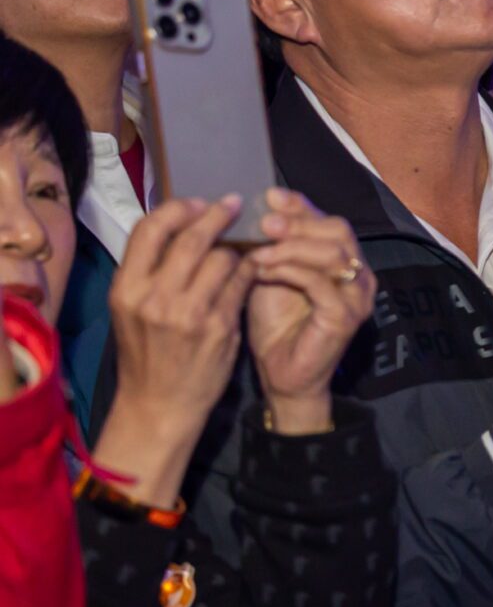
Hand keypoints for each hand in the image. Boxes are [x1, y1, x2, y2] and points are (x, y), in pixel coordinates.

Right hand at [94, 197, 256, 504]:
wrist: (160, 404)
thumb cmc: (147, 351)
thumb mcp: (132, 308)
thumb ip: (150, 270)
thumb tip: (180, 224)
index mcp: (127, 288)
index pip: (151, 228)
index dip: (178, 208)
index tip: (197, 202)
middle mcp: (155, 298)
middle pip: (192, 236)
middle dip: (217, 215)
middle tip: (234, 204)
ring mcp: (190, 313)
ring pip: (224, 257)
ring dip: (236, 248)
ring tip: (241, 247)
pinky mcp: (220, 326)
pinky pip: (242, 283)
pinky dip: (249, 271)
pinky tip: (252, 269)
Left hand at [243, 189, 376, 433]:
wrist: (282, 376)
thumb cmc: (275, 326)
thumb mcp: (270, 274)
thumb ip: (271, 244)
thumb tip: (254, 206)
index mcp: (343, 261)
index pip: (328, 221)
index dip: (300, 206)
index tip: (268, 196)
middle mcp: (358, 275)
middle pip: (337, 230)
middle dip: (298, 223)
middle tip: (263, 223)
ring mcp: (356, 297)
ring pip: (331, 253)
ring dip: (290, 247)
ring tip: (257, 250)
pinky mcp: (345, 317)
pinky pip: (320, 283)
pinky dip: (289, 271)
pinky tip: (262, 271)